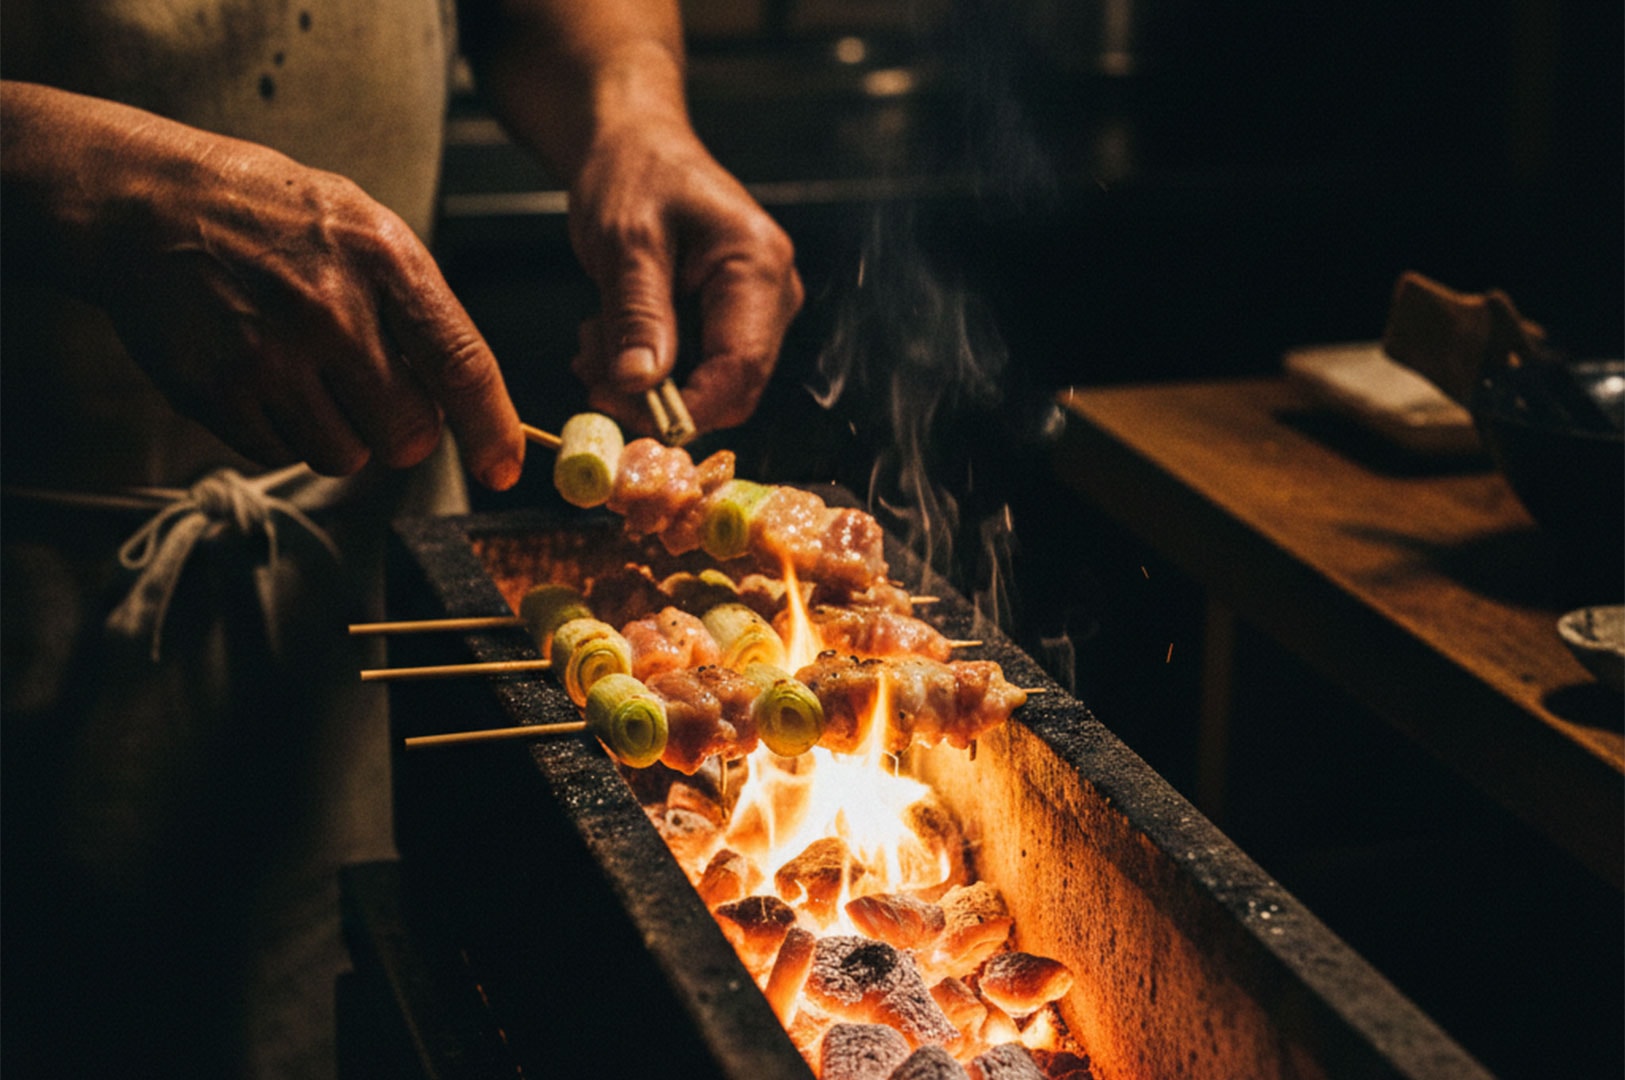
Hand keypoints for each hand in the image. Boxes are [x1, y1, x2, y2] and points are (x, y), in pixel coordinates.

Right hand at [2, 83, 524, 487]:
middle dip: (404, 432)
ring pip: (346, 458)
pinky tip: (266, 379)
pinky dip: (285, 434)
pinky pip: (282, 455)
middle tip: (376, 395)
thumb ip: (419, 307)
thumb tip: (467, 401)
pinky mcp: (216, 393)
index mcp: (382, 260)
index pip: (461, 365)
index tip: (505, 468)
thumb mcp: (365, 229)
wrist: (148, 204)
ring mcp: (269, 357)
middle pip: (408, 435)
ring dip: (342, 435)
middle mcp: (330, 312)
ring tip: (311, 377)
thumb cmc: (272, 217)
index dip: (492, 429)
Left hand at [565, 117, 802, 434]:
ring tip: (594, 339)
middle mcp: (774, 295)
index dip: (683, 407)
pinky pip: (697, 370)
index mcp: (759, 267)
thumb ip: (637, 314)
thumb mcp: (626, 241)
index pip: (738, 370)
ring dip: (643, 381)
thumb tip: (640, 386)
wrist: (637, 145)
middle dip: (656, 397)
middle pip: (729, 388)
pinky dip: (648, 368)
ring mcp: (758, 311)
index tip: (615, 408)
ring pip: (707, 386)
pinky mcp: (734, 321)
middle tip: (591, 371)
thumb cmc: (635, 174)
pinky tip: (611, 337)